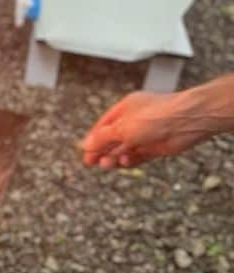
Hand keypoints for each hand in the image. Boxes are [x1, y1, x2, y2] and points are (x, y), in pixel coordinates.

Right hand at [82, 90, 213, 168]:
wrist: (187, 121)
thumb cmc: (157, 116)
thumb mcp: (121, 127)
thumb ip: (102, 137)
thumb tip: (86, 144)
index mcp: (126, 109)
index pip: (104, 125)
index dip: (94, 139)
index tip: (85, 152)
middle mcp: (136, 120)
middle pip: (114, 138)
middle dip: (103, 150)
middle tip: (92, 162)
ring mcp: (147, 134)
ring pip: (125, 148)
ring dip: (115, 157)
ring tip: (107, 164)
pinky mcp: (157, 146)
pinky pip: (139, 155)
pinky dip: (130, 160)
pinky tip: (124, 162)